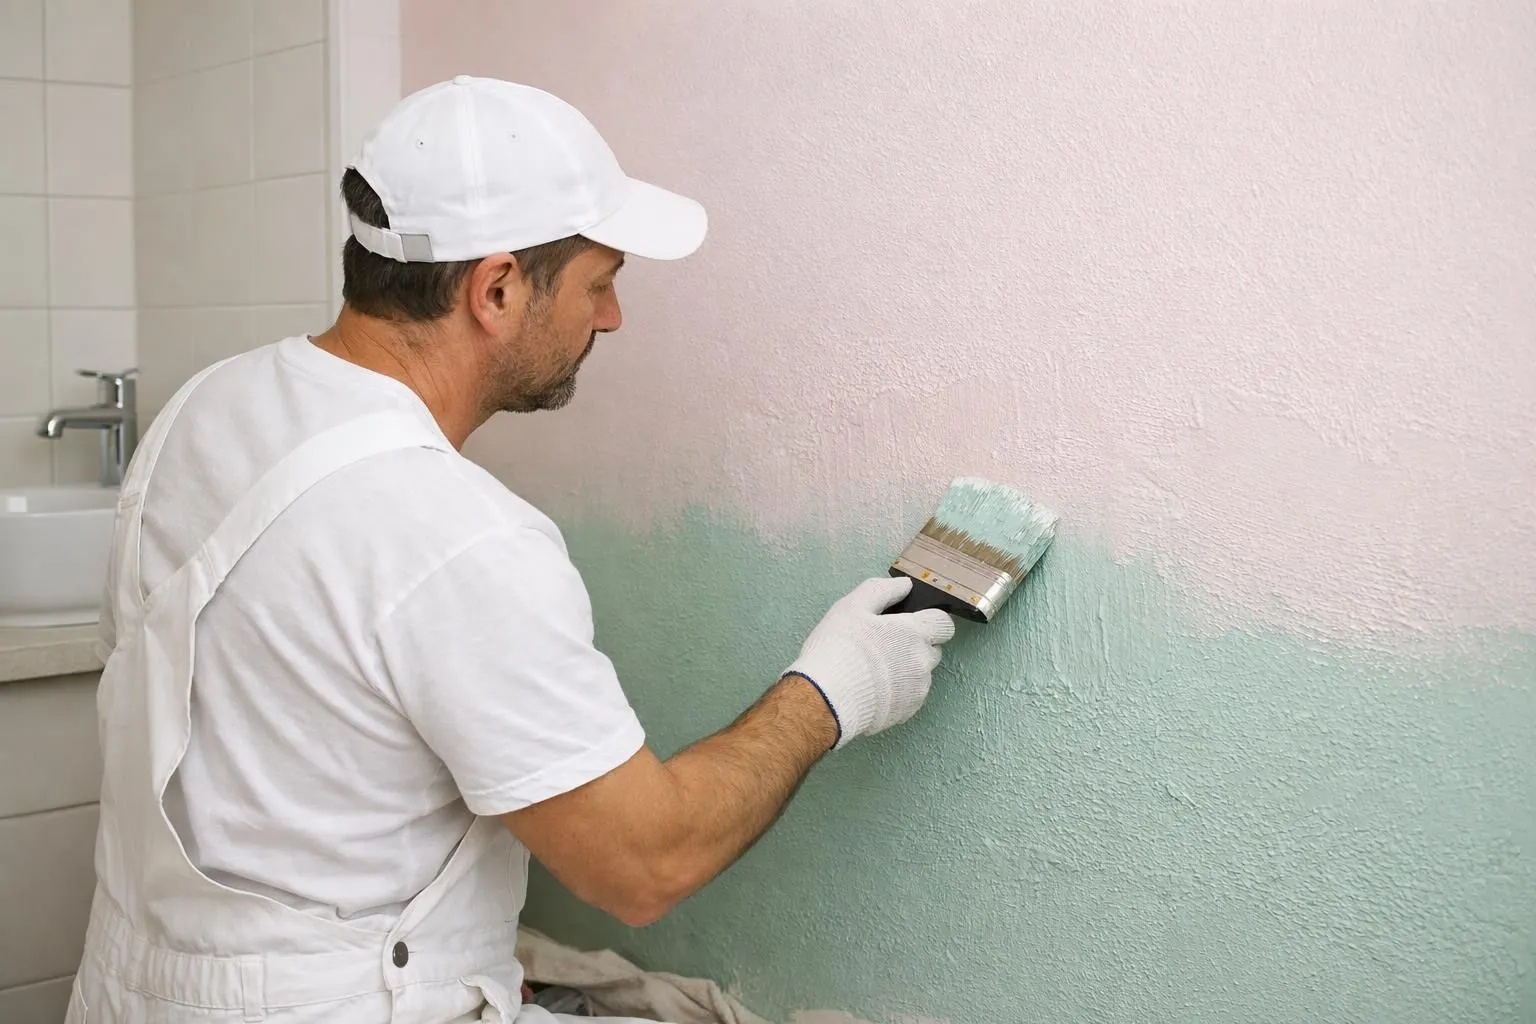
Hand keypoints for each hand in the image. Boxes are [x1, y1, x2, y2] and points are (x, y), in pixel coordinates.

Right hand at [783, 576, 955, 748]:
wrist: (825, 700)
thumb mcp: (852, 607)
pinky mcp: (906, 712)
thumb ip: (882, 590)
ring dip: (906, 669)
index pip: (944, 623)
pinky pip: (909, 696)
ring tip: (873, 669)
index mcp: (915, 633)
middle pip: (933, 649)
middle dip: (915, 644)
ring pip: (921, 674)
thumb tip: (903, 585)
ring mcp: (917, 690)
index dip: (928, 620)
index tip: (908, 623)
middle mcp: (923, 662)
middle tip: (884, 645)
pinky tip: (872, 687)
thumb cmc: (837, 650)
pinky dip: (897, 690)